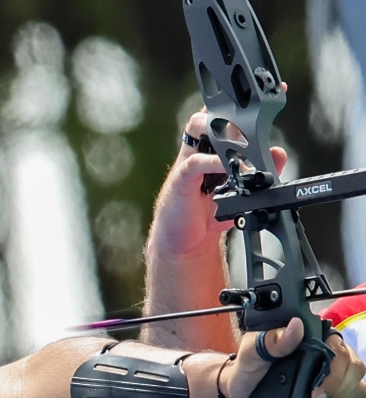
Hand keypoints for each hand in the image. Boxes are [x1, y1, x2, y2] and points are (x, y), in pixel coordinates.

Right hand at [150, 108, 287, 257]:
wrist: (185, 242)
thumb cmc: (208, 213)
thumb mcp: (241, 190)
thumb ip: (260, 172)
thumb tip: (278, 153)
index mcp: (212, 149)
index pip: (224, 116)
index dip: (244, 102)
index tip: (273, 92)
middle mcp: (199, 150)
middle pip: (208, 112)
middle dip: (228, 106)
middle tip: (253, 110)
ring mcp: (188, 162)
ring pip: (197, 127)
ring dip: (217, 126)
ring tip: (239, 134)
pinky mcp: (181, 180)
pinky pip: (196, 163)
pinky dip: (214, 162)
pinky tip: (229, 165)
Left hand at [220, 318, 365, 397]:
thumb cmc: (246, 371)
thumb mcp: (250, 354)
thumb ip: (270, 340)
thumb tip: (295, 326)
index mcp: (311, 339)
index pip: (340, 346)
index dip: (336, 367)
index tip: (317, 386)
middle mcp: (326, 357)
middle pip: (355, 368)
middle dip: (338, 388)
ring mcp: (331, 380)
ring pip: (357, 388)